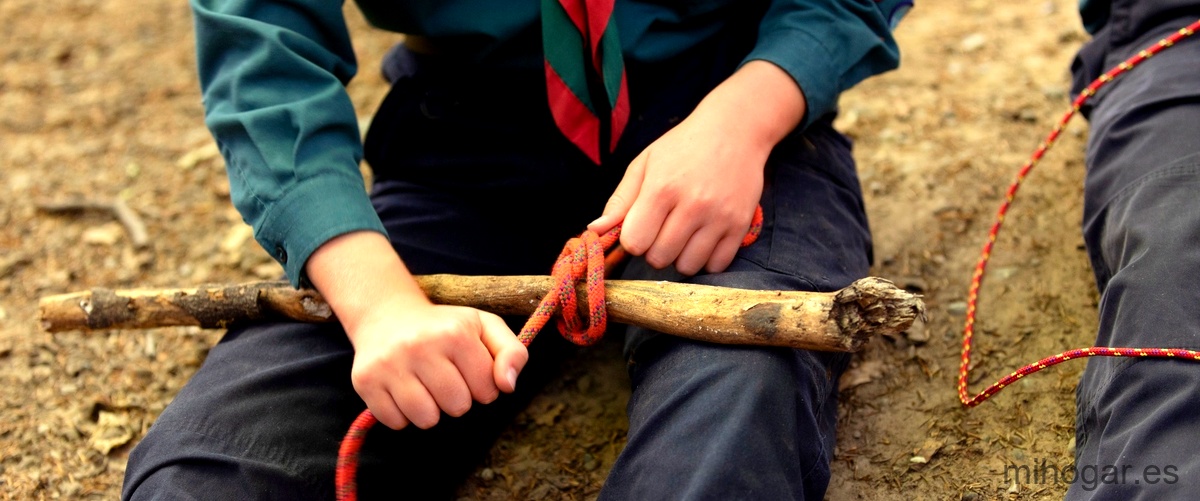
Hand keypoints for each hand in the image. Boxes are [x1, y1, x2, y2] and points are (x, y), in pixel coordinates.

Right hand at [347, 300, 527, 429]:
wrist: (386, 314)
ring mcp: (389, 364)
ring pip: (426, 419)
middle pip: (458, 407)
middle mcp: (420, 345)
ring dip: (431, 410)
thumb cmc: (444, 326)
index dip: (482, 385)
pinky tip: (402, 389)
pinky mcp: (365, 381)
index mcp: (455, 332)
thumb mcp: (484, 327)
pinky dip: (403, 414)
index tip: (468, 370)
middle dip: (457, 398)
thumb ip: (512, 352)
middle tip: (444, 376)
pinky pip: (396, 423)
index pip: (488, 389)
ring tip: (424, 385)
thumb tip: (507, 386)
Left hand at [588, 61, 806, 274]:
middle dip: (654, 249)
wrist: (735, 129)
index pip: (635, 242)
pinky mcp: (740, 225)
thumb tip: (594, 230)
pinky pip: (717, 265)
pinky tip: (703, 240)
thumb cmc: (683, 146)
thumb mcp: (645, 164)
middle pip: (659, 258)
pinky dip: (705, 260)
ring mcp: (719, 217)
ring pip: (687, 266)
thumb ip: (620, 200)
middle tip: (663, 229)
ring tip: (683, 235)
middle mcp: (692, 205)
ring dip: (679, 257)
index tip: (641, 227)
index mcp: (662, 188)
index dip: (633, 239)